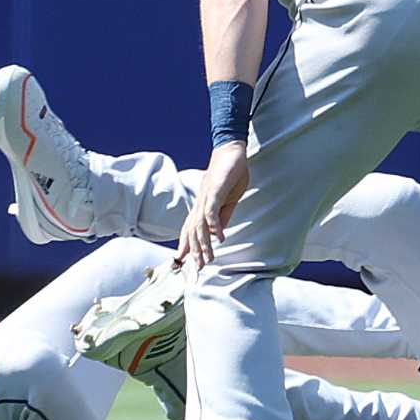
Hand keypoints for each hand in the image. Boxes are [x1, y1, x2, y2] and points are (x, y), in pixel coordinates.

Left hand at [178, 143, 248, 265]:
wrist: (232, 150)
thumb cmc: (231, 174)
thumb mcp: (228, 200)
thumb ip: (222, 216)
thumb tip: (218, 234)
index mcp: (202, 206)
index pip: (190, 230)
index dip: (187, 247)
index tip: (187, 264)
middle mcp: (199, 203)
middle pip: (192, 231)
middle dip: (194, 252)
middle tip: (196, 269)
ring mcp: (205, 197)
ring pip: (200, 225)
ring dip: (203, 243)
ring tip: (208, 258)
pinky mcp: (214, 189)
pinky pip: (211, 210)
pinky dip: (214, 225)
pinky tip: (219, 237)